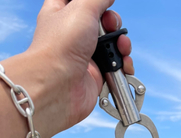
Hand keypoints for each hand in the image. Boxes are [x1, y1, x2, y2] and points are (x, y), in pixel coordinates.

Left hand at [28, 0, 133, 134]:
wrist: (58, 86)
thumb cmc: (60, 46)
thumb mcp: (82, 7)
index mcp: (61, 13)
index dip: (90, 0)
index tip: (102, 2)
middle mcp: (72, 35)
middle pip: (100, 21)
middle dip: (112, 22)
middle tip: (111, 25)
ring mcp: (84, 56)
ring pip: (110, 44)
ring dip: (122, 44)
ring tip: (121, 47)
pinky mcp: (95, 75)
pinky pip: (114, 67)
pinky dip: (122, 65)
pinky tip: (123, 64)